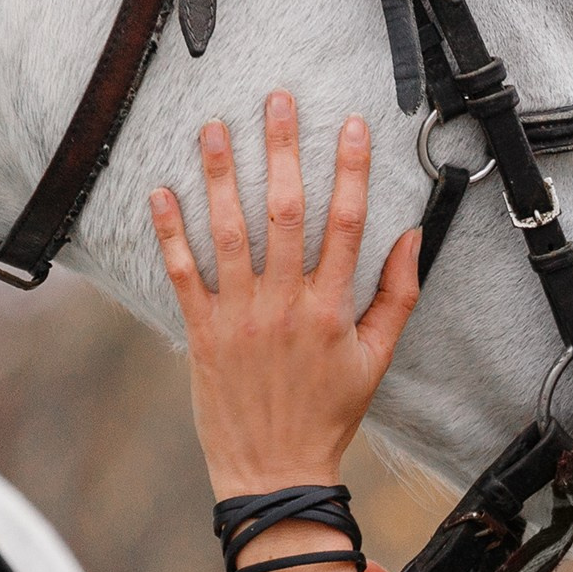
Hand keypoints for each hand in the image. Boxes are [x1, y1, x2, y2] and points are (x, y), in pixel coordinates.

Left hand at [152, 91, 420, 497]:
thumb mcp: (376, 360)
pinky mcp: (202, 332)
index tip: (351, 126)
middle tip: (278, 100)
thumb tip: (411, 238)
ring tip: (214, 128)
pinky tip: (161, 191)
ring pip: (229, 233)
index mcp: (332, 310)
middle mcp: (284, 306)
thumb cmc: (329, 414)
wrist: (276, 470)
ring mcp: (239, 317)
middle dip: (281, 150)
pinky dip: (170, 232)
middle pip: (284, 212)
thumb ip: (396, 297)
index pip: (346, 225)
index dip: (351, 171)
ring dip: (219, 175)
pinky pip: (183, 273)